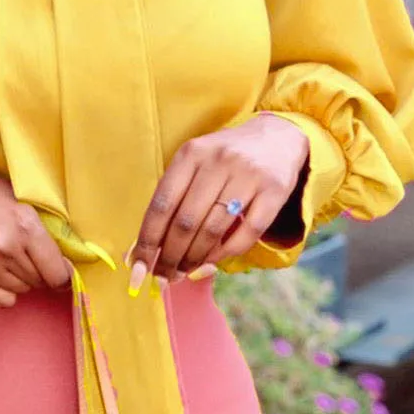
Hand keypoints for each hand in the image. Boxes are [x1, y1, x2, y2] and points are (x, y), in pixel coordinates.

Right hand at [0, 167, 71, 307]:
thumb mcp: (18, 198)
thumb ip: (41, 228)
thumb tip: (66, 258)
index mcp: (24, 225)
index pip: (58, 272)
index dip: (63, 273)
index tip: (62, 271)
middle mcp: (6, 249)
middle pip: (40, 282)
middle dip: (40, 271)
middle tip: (28, 253)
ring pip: (22, 291)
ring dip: (21, 278)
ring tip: (8, 255)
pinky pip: (2, 300)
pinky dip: (4, 289)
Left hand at [131, 115, 308, 284]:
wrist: (276, 137)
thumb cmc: (224, 157)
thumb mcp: (195, 163)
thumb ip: (173, 197)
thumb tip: (145, 246)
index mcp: (191, 153)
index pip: (162, 203)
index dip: (148, 239)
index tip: (137, 266)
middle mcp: (218, 161)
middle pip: (186, 221)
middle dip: (170, 256)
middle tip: (163, 277)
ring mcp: (248, 176)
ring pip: (214, 230)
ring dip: (195, 259)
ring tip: (184, 271)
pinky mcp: (274, 191)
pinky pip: (247, 233)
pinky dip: (227, 253)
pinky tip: (214, 260)